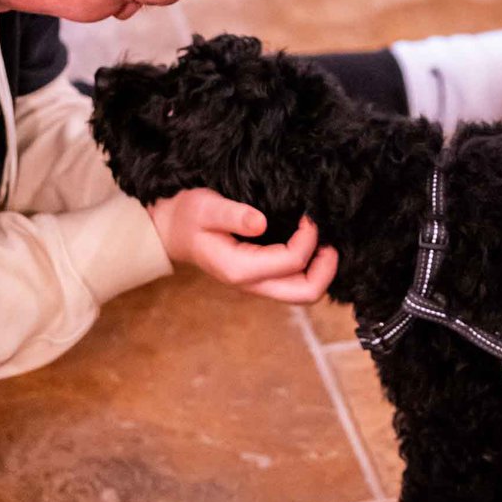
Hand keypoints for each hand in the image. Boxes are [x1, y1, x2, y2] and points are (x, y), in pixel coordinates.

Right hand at [146, 187, 338, 303]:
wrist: (171, 231)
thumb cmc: (187, 217)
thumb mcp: (205, 207)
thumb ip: (233, 214)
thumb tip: (261, 221)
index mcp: (239, 269)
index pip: (290, 263)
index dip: (308, 240)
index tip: (309, 215)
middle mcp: (251, 283)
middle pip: (304, 294)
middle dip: (326, 270)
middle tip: (330, 241)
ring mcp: (257, 283)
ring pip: (301, 292)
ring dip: (320, 270)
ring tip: (323, 241)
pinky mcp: (260, 276)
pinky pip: (293, 281)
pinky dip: (309, 267)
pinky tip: (309, 243)